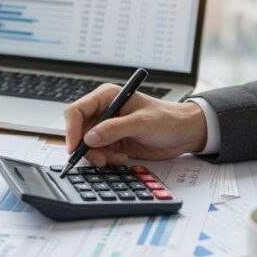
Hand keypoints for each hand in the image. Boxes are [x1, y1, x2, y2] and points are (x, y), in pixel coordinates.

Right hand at [64, 84, 207, 166]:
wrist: (184, 133)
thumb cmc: (167, 119)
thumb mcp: (141, 123)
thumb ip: (114, 129)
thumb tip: (89, 138)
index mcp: (107, 97)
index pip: (77, 111)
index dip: (71, 129)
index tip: (75, 146)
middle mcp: (103, 111)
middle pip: (79, 131)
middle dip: (86, 147)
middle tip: (99, 158)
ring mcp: (107, 128)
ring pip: (87, 145)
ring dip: (98, 155)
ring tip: (117, 158)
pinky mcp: (113, 142)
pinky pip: (99, 153)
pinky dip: (107, 159)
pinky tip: (123, 157)